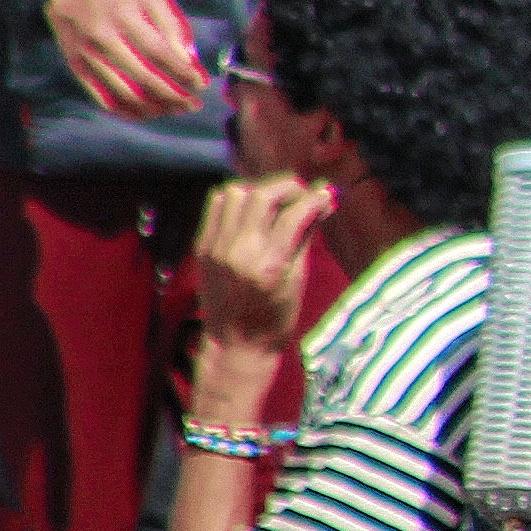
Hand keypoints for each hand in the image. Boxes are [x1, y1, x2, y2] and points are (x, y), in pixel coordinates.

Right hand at [43, 0, 204, 118]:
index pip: (158, 51)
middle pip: (142, 76)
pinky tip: (147, 113)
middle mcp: (103, 37)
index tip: (201, 84)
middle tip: (194, 104)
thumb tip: (189, 60)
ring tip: (175, 110)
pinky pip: (102, 97)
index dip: (181, 71)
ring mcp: (88, 55)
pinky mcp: (78, 67)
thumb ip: (173, 26)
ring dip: (153, 107)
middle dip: (173, 95)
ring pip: (123, 91)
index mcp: (125, 16)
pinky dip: (127, 110)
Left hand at [187, 173, 328, 363]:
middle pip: (262, 195)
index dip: (315, 198)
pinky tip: (251, 212)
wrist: (234, 342)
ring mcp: (216, 246)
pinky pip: (217, 205)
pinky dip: (237, 200)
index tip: (327, 193)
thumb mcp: (298, 280)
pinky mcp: (202, 245)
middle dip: (288, 187)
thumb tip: (325, 203)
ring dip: (260, 191)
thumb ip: (306, 236)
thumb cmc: (275, 318)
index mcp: (268, 266)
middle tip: (302, 195)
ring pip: (236, 192)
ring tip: (274, 204)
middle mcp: (239, 251)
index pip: (294, 215)